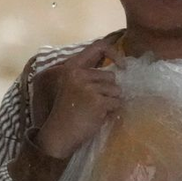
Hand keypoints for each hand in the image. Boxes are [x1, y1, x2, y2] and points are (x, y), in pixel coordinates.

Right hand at [33, 38, 122, 159]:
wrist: (58, 134)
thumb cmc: (68, 111)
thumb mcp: (73, 86)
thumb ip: (89, 75)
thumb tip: (118, 68)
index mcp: (72, 67)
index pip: (98, 46)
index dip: (114, 53)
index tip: (123, 65)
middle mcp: (79, 74)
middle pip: (111, 76)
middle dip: (108, 91)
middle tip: (95, 103)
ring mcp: (88, 88)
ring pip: (116, 91)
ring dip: (110, 102)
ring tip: (95, 110)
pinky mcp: (98, 102)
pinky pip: (116, 103)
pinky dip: (112, 111)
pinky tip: (98, 116)